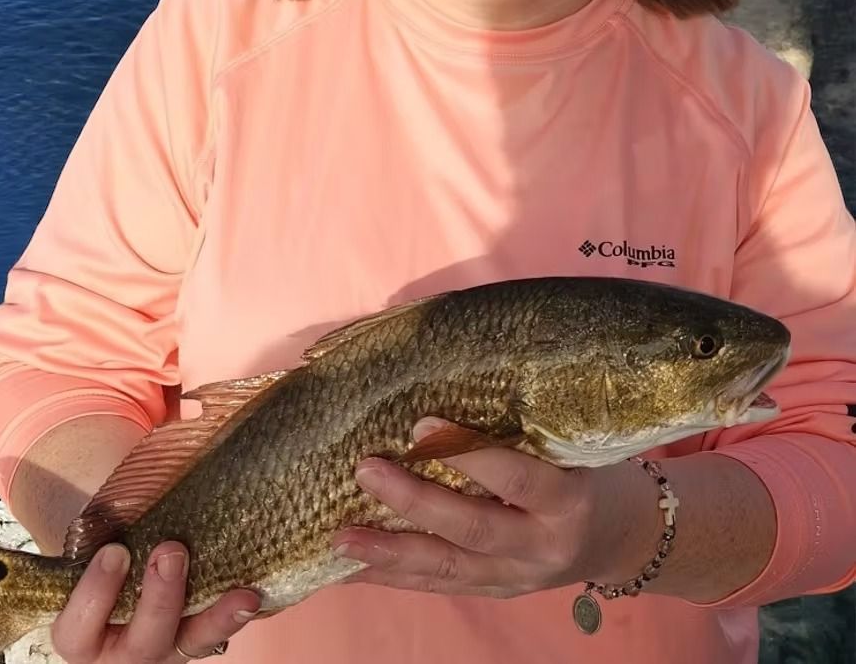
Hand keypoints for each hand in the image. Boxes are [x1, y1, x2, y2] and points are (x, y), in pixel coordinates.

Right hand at [51, 541, 259, 662]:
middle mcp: (120, 654)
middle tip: (171, 551)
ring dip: (214, 617)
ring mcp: (161, 653)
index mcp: (82, 637)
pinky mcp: (191, 644)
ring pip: (188, 645)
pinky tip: (253, 596)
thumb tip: (120, 484)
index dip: (95, 592)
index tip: (114, 550)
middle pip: (142, 642)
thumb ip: (98, 537)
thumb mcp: (88, 560)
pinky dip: (234, 616)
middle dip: (160, 598)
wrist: (118, 599)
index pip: (78, 627)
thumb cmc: (101, 567)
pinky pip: (214, 636)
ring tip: (241, 593)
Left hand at [332, 418, 657, 598]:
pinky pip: (440, 586)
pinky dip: (394, 577)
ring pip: (448, 568)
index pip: (518, 479)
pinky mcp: (496, 592)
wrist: (624, 534)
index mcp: (568, 501)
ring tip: (341, 538)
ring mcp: (518, 579)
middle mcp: (542, 547)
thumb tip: (445, 373)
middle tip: (365, 469)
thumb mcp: (571, 443)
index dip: (469, 454)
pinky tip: (353, 567)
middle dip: (415, 502)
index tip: (420, 422)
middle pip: (472, 528)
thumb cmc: (589, 469)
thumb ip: (518, 426)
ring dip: (390, 553)